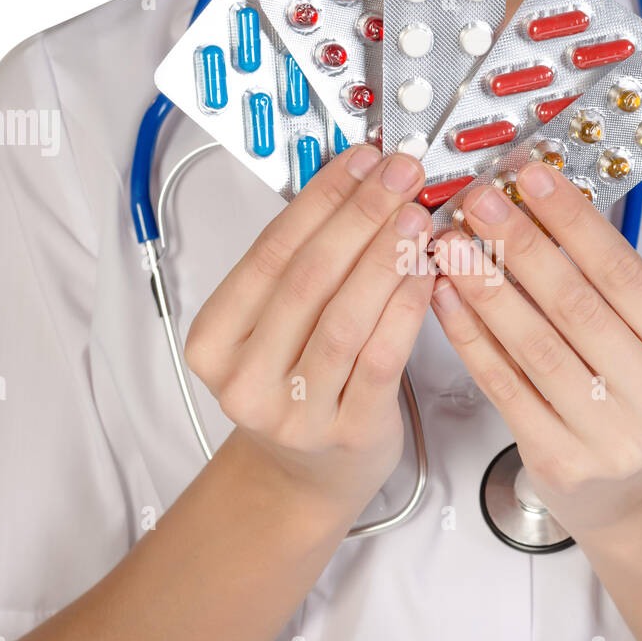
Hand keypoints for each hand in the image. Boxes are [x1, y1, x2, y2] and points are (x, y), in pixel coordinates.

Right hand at [185, 146, 432, 511]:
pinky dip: (406, 309)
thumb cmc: (294, 389)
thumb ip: (301, 267)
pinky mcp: (348, 433)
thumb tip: (355, 183)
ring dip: (386, 256)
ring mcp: (295, 413)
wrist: (303, 479)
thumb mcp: (273, 330)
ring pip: (346, 317)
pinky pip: (381, 358)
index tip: (360, 161)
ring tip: (417, 215)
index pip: (269, 253)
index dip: (320, 199)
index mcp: (214, 343)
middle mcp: (246, 379)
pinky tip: (427, 273)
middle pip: (308, 279)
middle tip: (400, 175)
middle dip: (360, 216)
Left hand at [430, 162, 641, 533]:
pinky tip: (446, 300)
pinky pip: (505, 387)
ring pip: (536, 347)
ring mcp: (612, 439)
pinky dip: (471, 338)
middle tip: (478, 203)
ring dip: (486, 288)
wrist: (631, 497)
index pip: (626, 275)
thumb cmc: (630, 402)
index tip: (531, 179)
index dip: (574, 222)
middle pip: (577, 307)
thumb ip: (602, 289)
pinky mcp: (562, 462)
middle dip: (520, 246)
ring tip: (451, 245)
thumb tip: (535, 209)